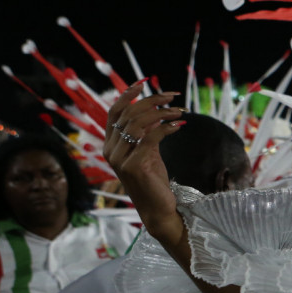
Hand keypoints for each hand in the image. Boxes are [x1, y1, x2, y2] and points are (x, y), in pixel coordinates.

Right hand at [104, 83, 188, 245]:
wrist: (158, 209)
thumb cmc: (154, 180)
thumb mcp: (149, 152)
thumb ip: (147, 133)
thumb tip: (155, 112)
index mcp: (111, 144)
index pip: (114, 112)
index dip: (127, 95)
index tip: (144, 83)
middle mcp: (111, 150)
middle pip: (128, 114)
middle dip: (152, 101)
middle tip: (173, 96)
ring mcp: (120, 159)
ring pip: (139, 123)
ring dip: (162, 113)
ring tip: (181, 111)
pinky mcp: (134, 166)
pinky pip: (150, 138)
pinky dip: (166, 128)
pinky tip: (179, 125)